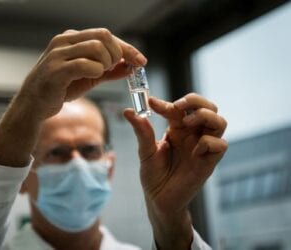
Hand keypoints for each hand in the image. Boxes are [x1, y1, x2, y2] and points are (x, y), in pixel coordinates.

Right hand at [20, 28, 146, 117]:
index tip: (141, 60)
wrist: (34, 104)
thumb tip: (130, 67)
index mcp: (72, 39)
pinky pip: (85, 64)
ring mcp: (58, 53)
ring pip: (96, 47)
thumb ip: (109, 71)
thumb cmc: (60, 88)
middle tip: (115, 69)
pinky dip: (96, 71)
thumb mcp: (89, 78)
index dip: (127, 48)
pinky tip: (94, 76)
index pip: (105, 35)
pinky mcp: (56, 69)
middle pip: (104, 36)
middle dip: (118, 54)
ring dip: (106, 63)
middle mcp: (64, 41)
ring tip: (100, 74)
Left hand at [124, 93, 227, 248]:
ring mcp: (203, 147)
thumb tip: (128, 111)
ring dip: (205, 116)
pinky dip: (209, 142)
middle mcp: (193, 135)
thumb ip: (142, 131)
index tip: (150, 102)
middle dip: (196, 101)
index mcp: (178, 129)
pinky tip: (194, 151)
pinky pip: (221, 145)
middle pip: (208, 107)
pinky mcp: (210, 162)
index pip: (179, 108)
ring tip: (186, 123)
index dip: (166, 103)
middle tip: (178, 106)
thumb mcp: (146, 152)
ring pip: (219, 121)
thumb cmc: (154, 175)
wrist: (159, 200)